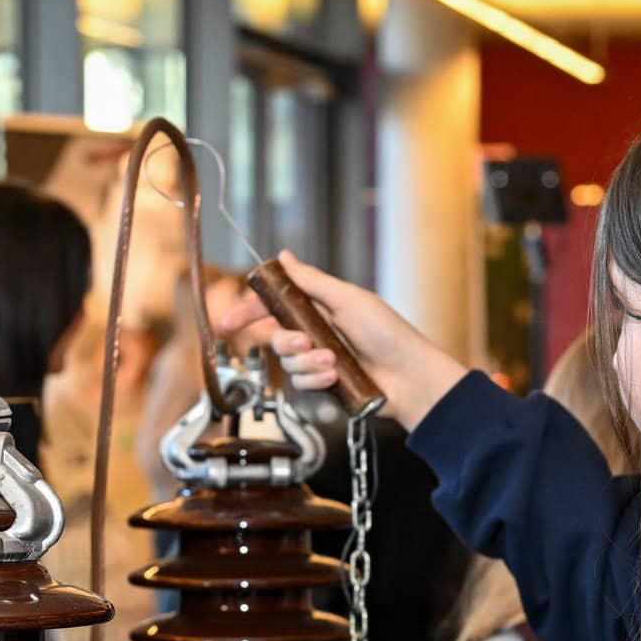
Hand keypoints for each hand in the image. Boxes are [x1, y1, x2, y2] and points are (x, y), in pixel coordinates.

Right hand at [218, 251, 469, 428]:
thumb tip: (283, 257)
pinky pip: (301, 383)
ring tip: (333, 363)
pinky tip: (335, 379)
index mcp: (319, 308)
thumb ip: (311, 282)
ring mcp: (319, 360)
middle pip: (276, 337)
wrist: (410, 377)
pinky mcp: (324, 384)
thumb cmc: (388, 333)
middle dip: (287, 342)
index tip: (230, 322)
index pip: (275, 306)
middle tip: (307, 343)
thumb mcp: (348, 299)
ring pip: (287, 363)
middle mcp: (316, 333)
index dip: (250, 311)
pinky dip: (315, 380)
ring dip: (307, 363)